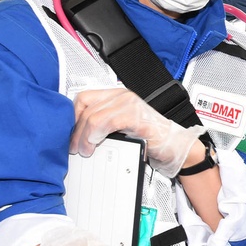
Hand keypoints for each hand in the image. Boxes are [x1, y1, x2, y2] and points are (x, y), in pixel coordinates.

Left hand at [71, 88, 203, 177]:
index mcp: (117, 95)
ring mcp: (129, 104)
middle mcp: (122, 96)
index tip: (71, 134)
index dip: (72, 117)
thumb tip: (77, 133)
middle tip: (74, 146)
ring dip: (83, 136)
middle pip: (84, 106)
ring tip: (84, 150)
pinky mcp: (135, 116)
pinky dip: (95, 135)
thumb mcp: (120, 127)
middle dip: (75, 130)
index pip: (83, 98)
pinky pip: (106, 122)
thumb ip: (102, 123)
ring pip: (92, 115)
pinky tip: (94, 145)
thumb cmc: (150, 138)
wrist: (174, 146)